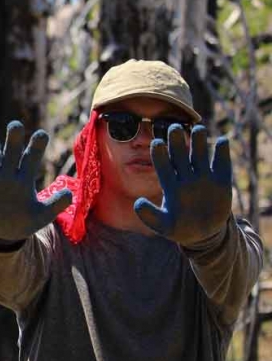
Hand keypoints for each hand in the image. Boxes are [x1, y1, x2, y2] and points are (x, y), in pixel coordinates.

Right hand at [0, 122, 71, 241]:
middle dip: (14, 135)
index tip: (41, 135)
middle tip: (15, 127)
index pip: (32, 155)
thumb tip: (69, 195)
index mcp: (25, 176)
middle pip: (12, 146)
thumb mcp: (40, 217)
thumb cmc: (22, 222)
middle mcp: (9, 170)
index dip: (37, 144)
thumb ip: (55, 205)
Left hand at [134, 125, 231, 245]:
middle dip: (177, 142)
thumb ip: (149, 215)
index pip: (163, 166)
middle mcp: (185, 177)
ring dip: (199, 142)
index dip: (160, 155)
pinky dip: (222, 153)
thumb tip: (137, 203)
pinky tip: (223, 141)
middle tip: (174, 126)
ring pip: (199, 155)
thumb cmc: (179, 228)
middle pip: (180, 156)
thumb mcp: (163, 225)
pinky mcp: (221, 181)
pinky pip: (221, 164)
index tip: (156, 142)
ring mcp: (203, 177)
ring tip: (198, 128)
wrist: (204, 234)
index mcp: (170, 186)